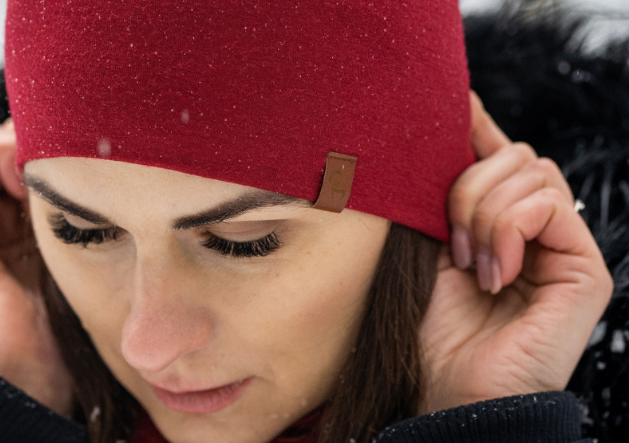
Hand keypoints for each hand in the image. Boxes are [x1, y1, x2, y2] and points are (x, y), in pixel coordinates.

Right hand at [0, 120, 73, 415]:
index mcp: (38, 227)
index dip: (67, 148)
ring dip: (24, 139)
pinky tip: (27, 167)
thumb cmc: (72, 318)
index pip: (48, 163)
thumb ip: (93, 216)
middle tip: (78, 143)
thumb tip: (110, 165)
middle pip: (22, 148)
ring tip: (53, 158)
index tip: (96, 153)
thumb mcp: (92, 256)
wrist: (27, 366)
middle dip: (48, 138)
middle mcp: (6, 216)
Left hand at [419, 92, 613, 412]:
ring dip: (483, 214)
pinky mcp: (584, 268)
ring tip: (471, 266)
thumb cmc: (427, 326)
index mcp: (498, 222)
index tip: (453, 106)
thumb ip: (440, 191)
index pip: (499, 156)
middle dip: (467, 190)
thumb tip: (448, 121)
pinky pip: (546, 205)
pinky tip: (494, 273)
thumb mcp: (424, 244)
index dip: (477, 128)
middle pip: (514, 156)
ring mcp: (562, 247)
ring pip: (530, 172)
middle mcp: (535, 230)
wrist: (445, 390)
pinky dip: (508, 229)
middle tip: (451, 246)